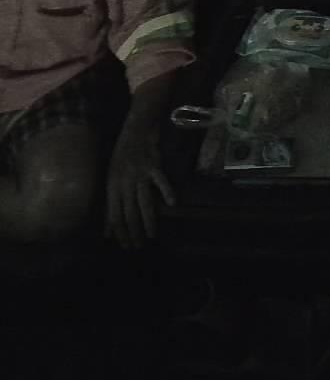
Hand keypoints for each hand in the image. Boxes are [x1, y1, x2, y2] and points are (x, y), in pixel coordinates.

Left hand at [105, 133, 175, 248]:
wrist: (134, 133)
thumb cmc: (122, 159)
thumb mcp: (112, 181)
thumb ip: (111, 206)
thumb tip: (107, 231)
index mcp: (112, 186)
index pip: (113, 214)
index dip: (118, 232)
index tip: (125, 245)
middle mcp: (124, 182)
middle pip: (128, 211)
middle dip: (132, 231)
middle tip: (138, 246)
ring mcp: (139, 175)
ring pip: (143, 201)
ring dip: (147, 220)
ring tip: (151, 235)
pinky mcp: (153, 167)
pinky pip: (161, 181)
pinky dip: (166, 191)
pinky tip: (172, 203)